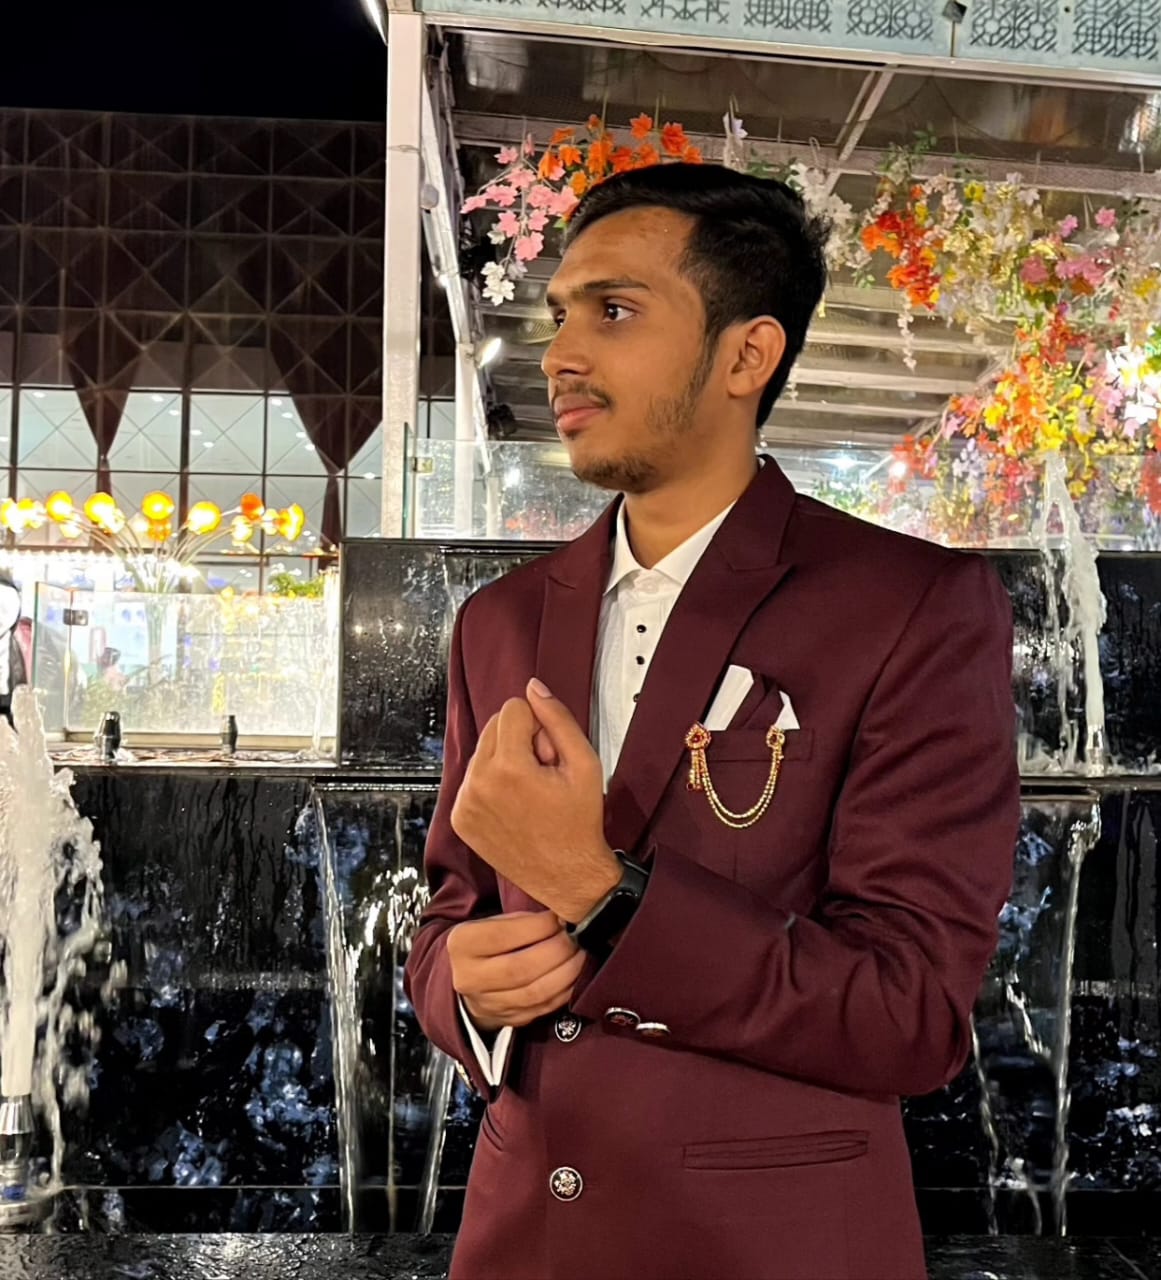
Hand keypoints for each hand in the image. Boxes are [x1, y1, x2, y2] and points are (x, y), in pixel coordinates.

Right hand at [448, 910, 586, 1031]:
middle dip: (557, 951)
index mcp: (462, 945)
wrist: (468, 978)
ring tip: (581, 954)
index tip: (560, 917)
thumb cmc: (488, 942)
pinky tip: (576, 974)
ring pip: (535, 992)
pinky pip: (543, 1007)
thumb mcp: (492, 922)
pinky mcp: (507, 1020)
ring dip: (567, 972)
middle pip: (521, 968)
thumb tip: (561, 919)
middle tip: (576, 937)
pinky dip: (565, 990)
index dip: (538, 927)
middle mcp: (469, 978)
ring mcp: (487, 1004)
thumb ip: (522, 921)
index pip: (503, 936)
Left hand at [451, 678, 620, 921]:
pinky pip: (473, 778)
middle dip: (520, 741)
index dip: (539, 726)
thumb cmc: (579, 823)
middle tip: (542, 774)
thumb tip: (534, 688)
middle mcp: (479, 784)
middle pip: (495, 726)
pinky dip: (492, 784)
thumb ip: (558, 720)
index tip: (550, 755)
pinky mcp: (460, 818)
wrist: (567, 875)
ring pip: (482, 751)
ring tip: (529, 792)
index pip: (513, 708)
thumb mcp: (584, 764)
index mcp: (508, 768)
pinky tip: (514, 805)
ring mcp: (465, 803)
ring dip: (504, 761)